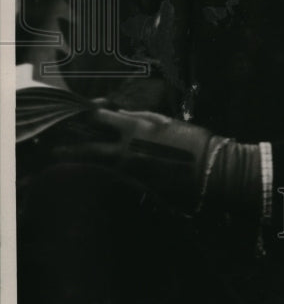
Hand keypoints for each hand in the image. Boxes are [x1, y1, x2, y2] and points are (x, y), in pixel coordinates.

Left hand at [52, 107, 215, 214]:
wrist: (210, 169)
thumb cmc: (192, 140)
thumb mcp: (165, 121)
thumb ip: (139, 118)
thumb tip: (120, 116)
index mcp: (134, 128)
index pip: (98, 118)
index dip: (85, 115)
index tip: (77, 115)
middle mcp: (126, 150)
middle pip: (87, 148)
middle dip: (68, 147)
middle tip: (53, 150)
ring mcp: (128, 171)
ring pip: (94, 167)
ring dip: (80, 164)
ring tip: (65, 164)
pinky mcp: (135, 187)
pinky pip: (110, 180)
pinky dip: (100, 176)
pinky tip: (94, 177)